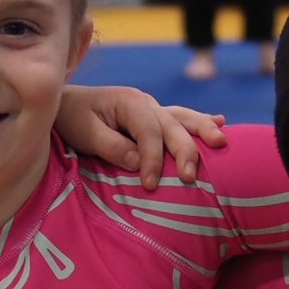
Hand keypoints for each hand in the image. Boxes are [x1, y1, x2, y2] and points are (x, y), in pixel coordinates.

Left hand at [58, 84, 228, 187]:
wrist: (66, 104)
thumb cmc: (72, 118)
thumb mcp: (84, 132)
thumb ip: (110, 145)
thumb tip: (137, 162)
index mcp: (130, 102)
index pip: (149, 133)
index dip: (153, 159)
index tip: (151, 185)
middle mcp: (146, 103)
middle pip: (173, 126)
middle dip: (185, 151)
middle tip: (190, 178)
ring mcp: (153, 109)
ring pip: (184, 119)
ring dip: (203, 131)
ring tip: (221, 142)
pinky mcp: (154, 119)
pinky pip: (182, 119)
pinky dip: (201, 121)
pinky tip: (221, 122)